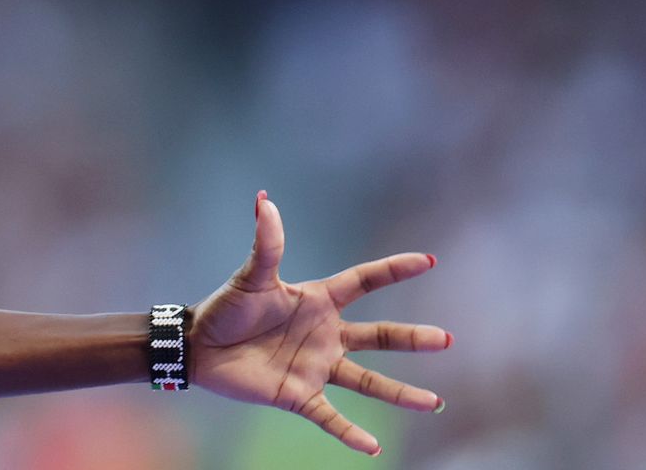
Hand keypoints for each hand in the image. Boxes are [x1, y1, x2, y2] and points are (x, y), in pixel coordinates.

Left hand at [189, 191, 449, 455]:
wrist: (198, 347)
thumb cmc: (225, 308)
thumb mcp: (250, 276)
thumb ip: (265, 243)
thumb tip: (263, 200)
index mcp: (318, 301)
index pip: (364, 282)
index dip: (394, 270)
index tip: (428, 260)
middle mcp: (325, 335)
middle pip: (378, 336)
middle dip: (412, 339)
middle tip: (447, 340)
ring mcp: (316, 367)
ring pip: (367, 382)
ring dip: (399, 393)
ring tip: (433, 402)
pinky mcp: (299, 395)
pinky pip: (330, 416)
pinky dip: (351, 432)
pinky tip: (373, 446)